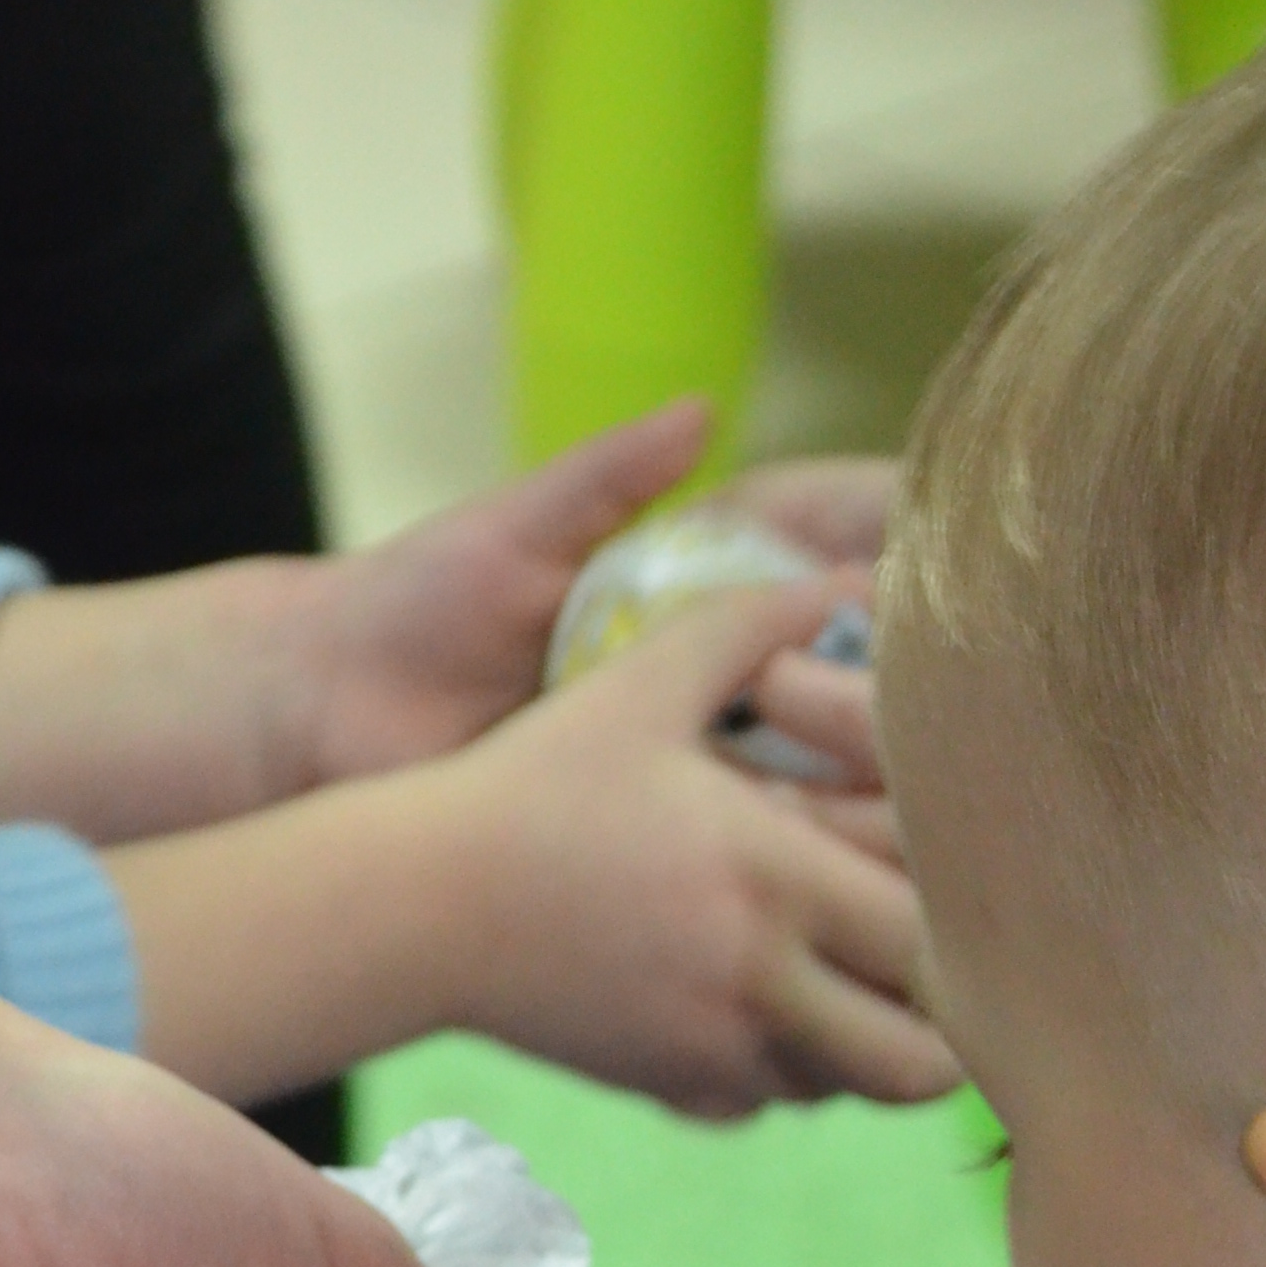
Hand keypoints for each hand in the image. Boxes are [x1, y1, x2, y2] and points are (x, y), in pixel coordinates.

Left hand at [285, 420, 898, 794]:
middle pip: (810, 687)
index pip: (788, 580)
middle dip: (875, 692)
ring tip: (907, 778)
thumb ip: (612, 479)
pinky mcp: (633, 835)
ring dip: (841, 779)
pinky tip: (832, 856)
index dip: (857, 578)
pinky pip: (717, 848)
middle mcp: (679, 682)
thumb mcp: (520, 526)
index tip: (926, 571)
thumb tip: (704, 410)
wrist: (327, 712)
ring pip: (782, 773)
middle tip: (937, 694)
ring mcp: (662, 762)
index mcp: (664, 597)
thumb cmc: (413, 601)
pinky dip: (772, 854)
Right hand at [426, 574, 945, 1107]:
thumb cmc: (534, 783)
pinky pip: (783, 1103)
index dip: (963, 926)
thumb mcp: (638, 686)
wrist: (423, 902)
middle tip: (939, 964)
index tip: (950, 889)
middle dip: (950, 1023)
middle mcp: (761, 980)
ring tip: (862, 982)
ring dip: (877, 1048)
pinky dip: (799, 1069)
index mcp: (773, 876)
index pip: (930, 940)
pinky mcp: (683, 1091)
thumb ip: (748, 627)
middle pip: (923, 1058)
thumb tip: (845, 578)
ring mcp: (723, 1049)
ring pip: (860, 1090)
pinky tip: (776, 1008)